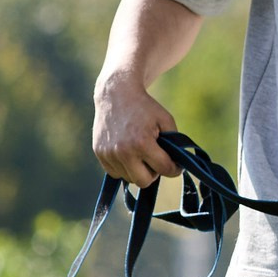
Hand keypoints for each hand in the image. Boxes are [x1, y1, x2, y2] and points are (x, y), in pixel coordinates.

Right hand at [92, 73, 178, 187]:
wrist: (116, 94)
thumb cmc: (145, 107)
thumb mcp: (166, 120)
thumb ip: (175, 143)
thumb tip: (177, 164)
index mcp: (142, 143)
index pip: (164, 169)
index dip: (174, 169)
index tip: (176, 166)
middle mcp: (123, 151)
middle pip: (144, 182)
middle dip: (154, 173)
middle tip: (155, 160)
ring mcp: (109, 154)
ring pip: (129, 179)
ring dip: (138, 170)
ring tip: (140, 153)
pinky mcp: (99, 153)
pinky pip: (115, 173)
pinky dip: (124, 167)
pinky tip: (127, 152)